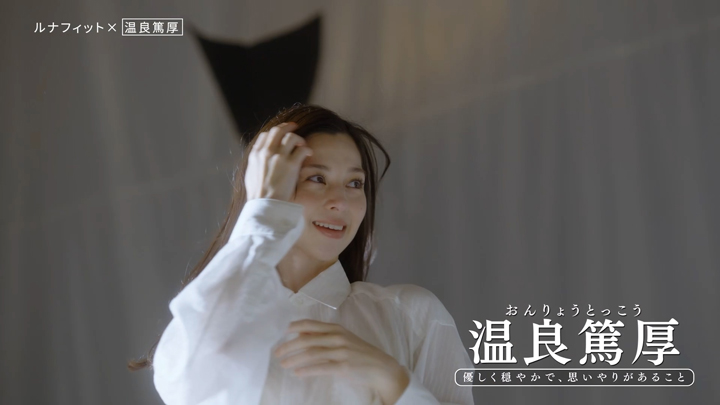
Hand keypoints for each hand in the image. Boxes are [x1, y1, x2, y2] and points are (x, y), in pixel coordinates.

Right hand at [244, 122, 313, 201]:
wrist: (265, 204)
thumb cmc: (258, 195)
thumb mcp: (250, 175)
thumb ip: (255, 163)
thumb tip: (258, 159)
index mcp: (255, 154)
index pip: (265, 135)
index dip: (274, 133)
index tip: (280, 135)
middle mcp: (267, 152)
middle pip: (278, 131)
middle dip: (287, 126)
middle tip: (294, 126)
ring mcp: (279, 156)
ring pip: (291, 137)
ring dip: (298, 138)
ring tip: (302, 144)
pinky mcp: (292, 164)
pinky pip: (302, 149)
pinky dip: (307, 149)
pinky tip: (309, 153)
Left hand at [273, 319, 409, 403]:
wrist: (380, 367)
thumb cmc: (359, 352)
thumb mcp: (342, 338)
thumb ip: (322, 335)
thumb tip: (301, 333)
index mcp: (336, 328)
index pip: (310, 324)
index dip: (294, 327)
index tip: (283, 333)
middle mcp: (337, 337)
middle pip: (307, 340)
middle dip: (289, 346)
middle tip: (277, 353)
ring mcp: (340, 352)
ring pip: (311, 354)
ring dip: (294, 359)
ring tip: (284, 364)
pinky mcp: (343, 366)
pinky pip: (320, 367)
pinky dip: (307, 370)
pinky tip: (298, 373)